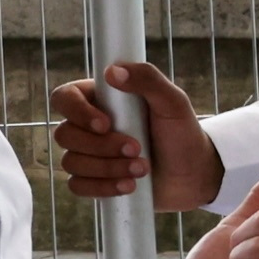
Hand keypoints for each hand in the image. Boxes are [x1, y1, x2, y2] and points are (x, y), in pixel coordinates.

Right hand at [49, 58, 225, 208]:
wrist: (194, 174)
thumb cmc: (182, 133)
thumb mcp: (173, 102)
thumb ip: (148, 80)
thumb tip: (114, 71)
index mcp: (101, 99)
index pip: (65, 97)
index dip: (76, 111)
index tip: (105, 124)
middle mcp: (88, 125)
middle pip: (65, 134)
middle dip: (102, 146)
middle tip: (137, 149)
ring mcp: (88, 154)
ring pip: (71, 162)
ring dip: (108, 167)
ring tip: (142, 169)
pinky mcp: (93, 180)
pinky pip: (77, 186)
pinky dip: (102, 187)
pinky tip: (129, 186)